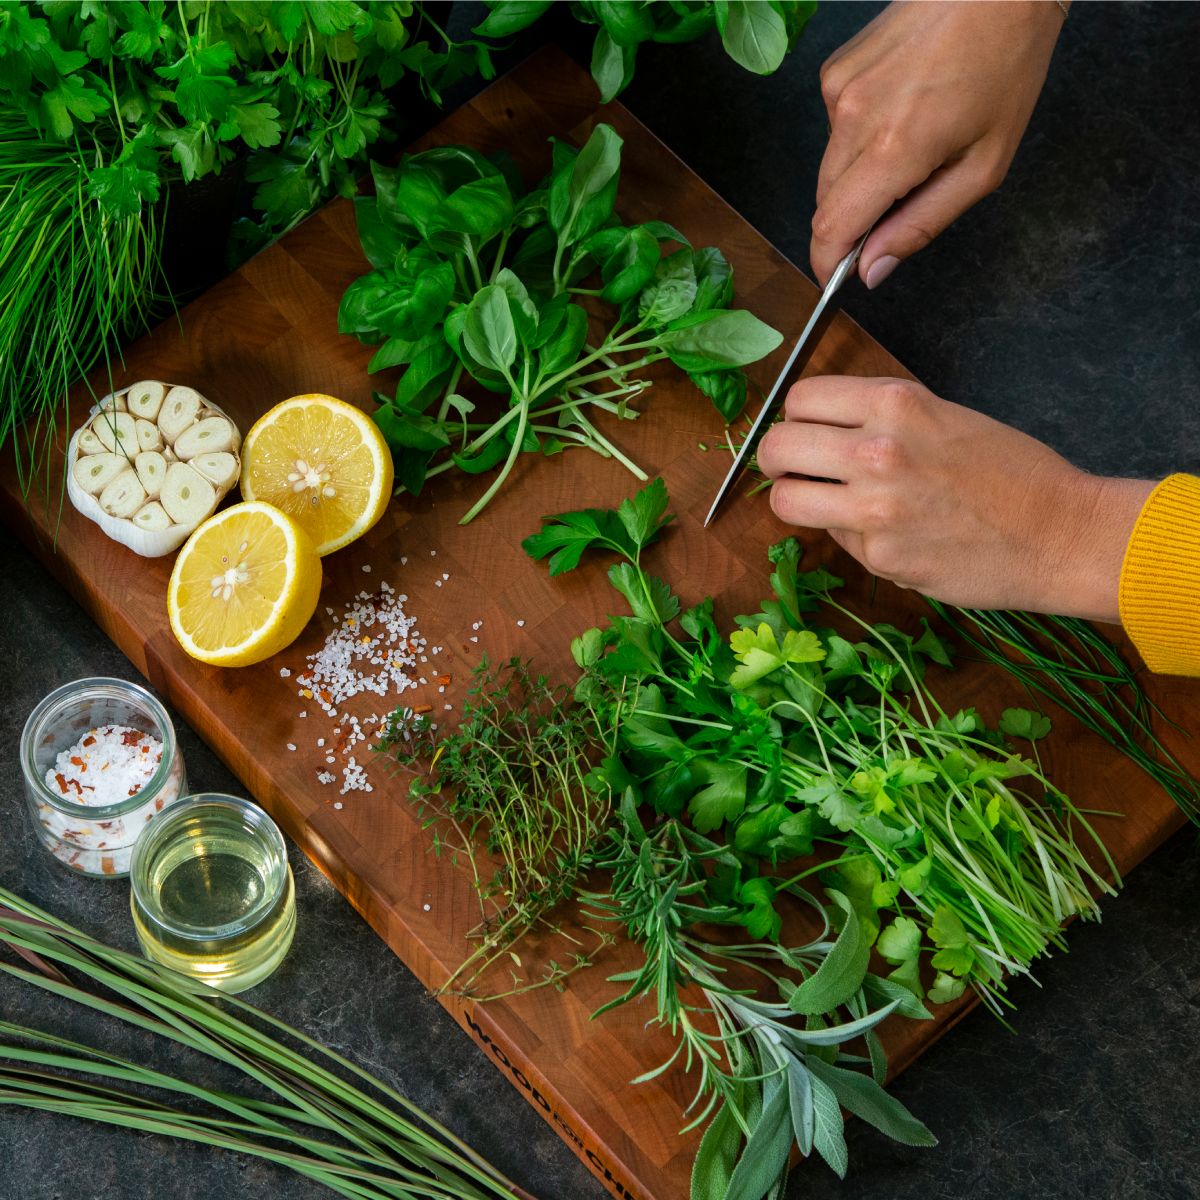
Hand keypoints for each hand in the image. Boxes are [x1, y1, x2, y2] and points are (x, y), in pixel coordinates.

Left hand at [756, 376, 1153, 620]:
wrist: (1059, 533)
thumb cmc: (1010, 471)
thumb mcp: (941, 416)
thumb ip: (878, 420)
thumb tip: (820, 433)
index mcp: (892, 404)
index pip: (799, 399)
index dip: (795, 417)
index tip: (803, 431)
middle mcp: (874, 451)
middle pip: (776, 447)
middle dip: (775, 459)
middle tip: (789, 469)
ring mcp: (873, 508)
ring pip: (785, 501)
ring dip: (794, 500)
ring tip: (817, 501)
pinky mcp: (879, 557)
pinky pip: (834, 540)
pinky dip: (850, 537)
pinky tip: (887, 534)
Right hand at [812, 0, 1064, 287]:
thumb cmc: (1005, 66)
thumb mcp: (983, 166)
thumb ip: (922, 224)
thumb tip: (872, 269)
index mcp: (894, 149)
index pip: (830, 229)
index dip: (828, 263)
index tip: (838, 276)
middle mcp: (852, 118)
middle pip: (826, 204)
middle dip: (852, 220)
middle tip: (901, 204)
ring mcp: (837, 91)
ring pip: (829, 168)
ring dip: (858, 177)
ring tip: (910, 143)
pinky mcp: (833, 71)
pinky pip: (834, 130)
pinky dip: (859, 138)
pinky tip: (898, 109)